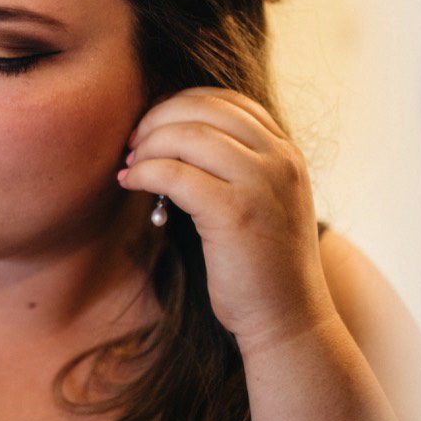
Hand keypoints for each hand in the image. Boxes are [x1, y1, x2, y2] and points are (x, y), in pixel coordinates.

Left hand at [118, 86, 335, 352]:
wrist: (289, 320)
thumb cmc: (263, 267)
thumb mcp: (262, 203)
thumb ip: (234, 167)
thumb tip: (170, 138)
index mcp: (287, 153)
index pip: (228, 101)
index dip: (181, 103)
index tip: (153, 125)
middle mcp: (280, 160)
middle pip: (204, 108)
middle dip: (158, 118)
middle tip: (133, 143)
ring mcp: (261, 184)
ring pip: (187, 135)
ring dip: (148, 145)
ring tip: (130, 165)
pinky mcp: (235, 213)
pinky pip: (175, 174)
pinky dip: (144, 172)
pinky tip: (130, 183)